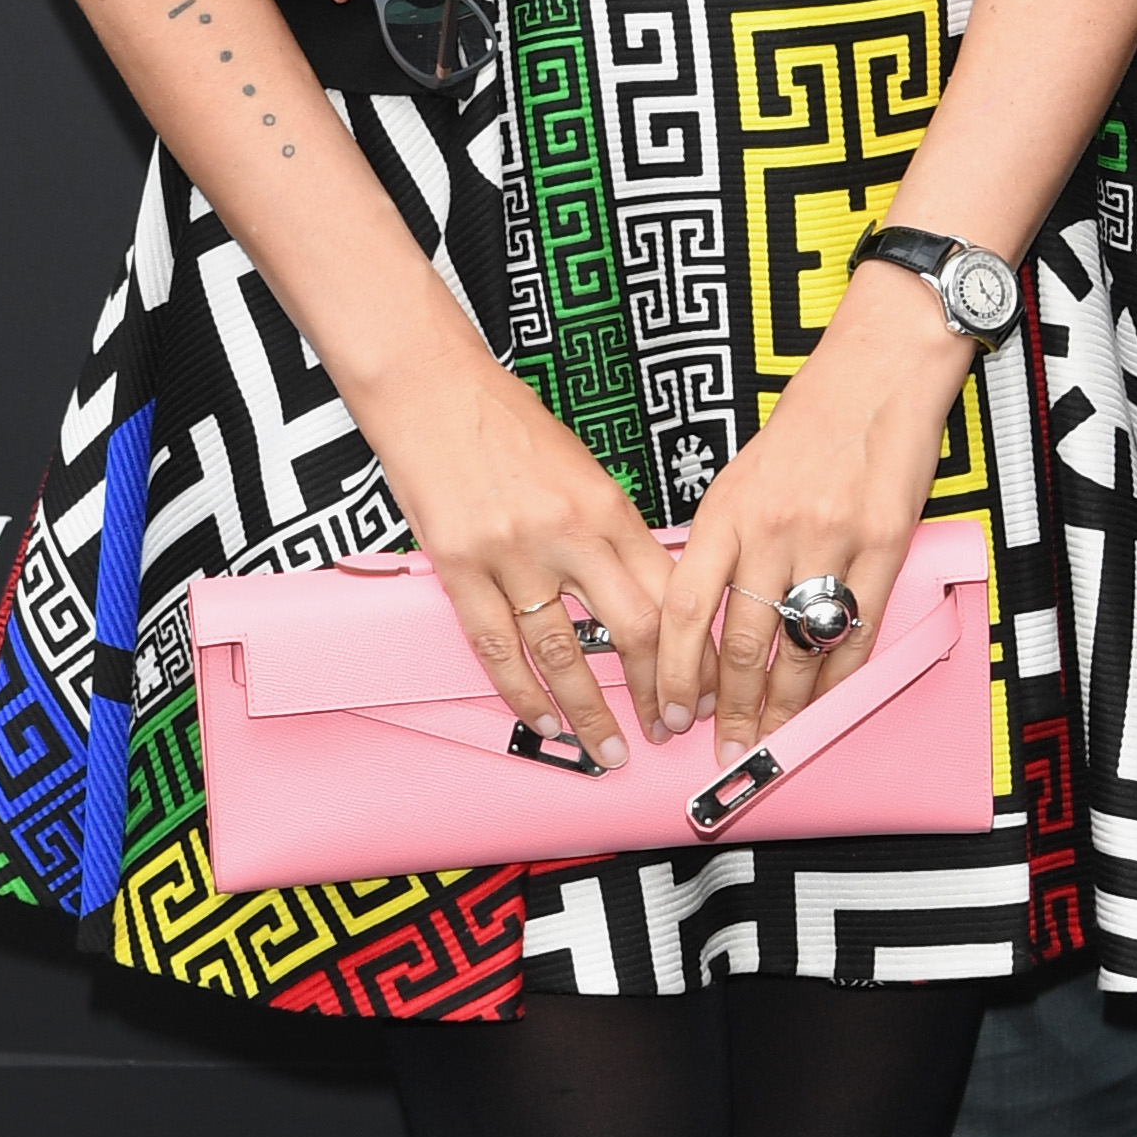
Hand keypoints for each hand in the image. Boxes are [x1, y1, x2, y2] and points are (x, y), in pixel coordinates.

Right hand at [351, 332, 684, 764]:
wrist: (430, 388)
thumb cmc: (506, 423)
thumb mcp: (582, 469)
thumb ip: (613, 531)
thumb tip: (648, 593)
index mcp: (608, 506)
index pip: (670, 593)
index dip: (693, 649)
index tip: (706, 684)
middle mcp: (568, 533)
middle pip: (632, 629)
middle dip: (658, 690)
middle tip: (669, 728)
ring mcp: (511, 553)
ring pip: (562, 653)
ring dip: (588, 710)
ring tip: (607, 748)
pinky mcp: (459, 567)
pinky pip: (496, 646)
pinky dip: (520, 692)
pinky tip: (541, 722)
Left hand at [656, 268, 975, 755]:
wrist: (878, 372)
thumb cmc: (808, 425)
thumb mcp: (740, 477)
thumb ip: (720, 544)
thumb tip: (700, 622)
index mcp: (726, 512)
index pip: (684, 611)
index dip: (674, 674)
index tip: (670, 713)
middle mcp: (772, 530)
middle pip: (743, 644)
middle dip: (732, 710)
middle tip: (726, 748)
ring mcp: (829, 540)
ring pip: (800, 647)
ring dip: (785, 706)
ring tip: (773, 740)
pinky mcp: (883, 546)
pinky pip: (855, 631)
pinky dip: (839, 676)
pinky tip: (825, 702)